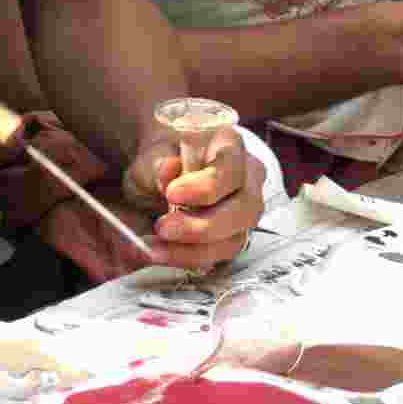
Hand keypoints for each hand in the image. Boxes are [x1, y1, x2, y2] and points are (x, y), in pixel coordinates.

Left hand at [121, 127, 264, 270]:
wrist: (163, 174)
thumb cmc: (163, 157)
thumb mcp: (154, 154)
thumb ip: (160, 162)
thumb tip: (168, 169)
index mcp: (231, 145)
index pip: (231, 169)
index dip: (205, 187)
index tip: (171, 194)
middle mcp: (248, 178)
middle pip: (244, 209)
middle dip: (201, 226)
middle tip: (163, 227)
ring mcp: (246, 211)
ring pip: (234, 239)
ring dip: (192, 250)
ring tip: (155, 248)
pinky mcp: (234, 237)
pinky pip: (220, 256)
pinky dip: (189, 258)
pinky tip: (162, 254)